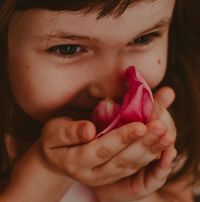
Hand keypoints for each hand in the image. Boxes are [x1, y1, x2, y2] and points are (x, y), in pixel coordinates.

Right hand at [36, 88, 174, 190]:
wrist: (55, 157)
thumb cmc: (54, 139)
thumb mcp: (54, 131)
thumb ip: (70, 131)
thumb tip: (89, 130)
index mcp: (75, 161)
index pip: (102, 149)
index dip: (121, 138)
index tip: (140, 125)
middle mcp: (91, 174)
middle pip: (120, 161)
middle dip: (142, 145)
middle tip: (160, 128)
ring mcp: (103, 178)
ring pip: (130, 167)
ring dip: (149, 152)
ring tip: (165, 136)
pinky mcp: (112, 176)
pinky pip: (132, 169)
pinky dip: (147, 158)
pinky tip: (159, 146)